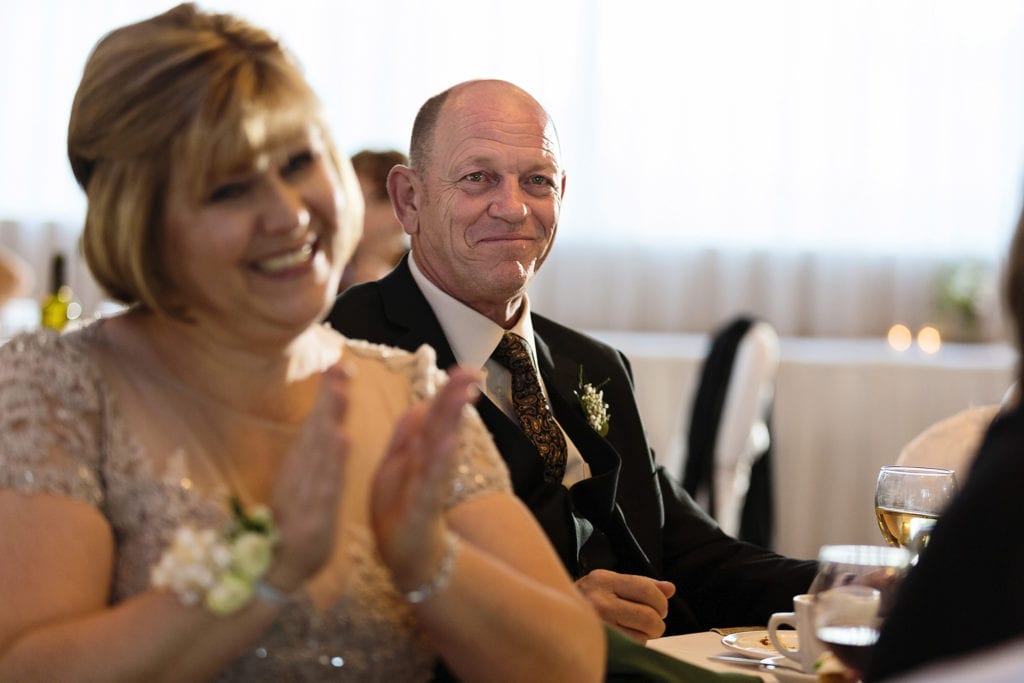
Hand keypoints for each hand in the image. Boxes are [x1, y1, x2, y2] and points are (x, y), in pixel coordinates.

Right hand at [264, 362, 350, 591]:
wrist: (273, 577)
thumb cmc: (292, 529)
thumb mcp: (303, 489)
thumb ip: (313, 459)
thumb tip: (327, 424)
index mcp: (300, 469)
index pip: (316, 425)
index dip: (328, 395)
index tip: (340, 363)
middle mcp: (299, 478)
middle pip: (316, 431)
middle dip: (330, 398)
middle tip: (341, 364)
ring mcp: (304, 499)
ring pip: (319, 454)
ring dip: (330, 420)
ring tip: (341, 391)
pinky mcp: (312, 522)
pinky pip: (324, 488)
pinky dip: (332, 463)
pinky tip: (341, 439)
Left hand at [370, 366, 480, 590]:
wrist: (404, 557)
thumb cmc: (400, 510)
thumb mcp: (397, 466)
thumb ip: (408, 436)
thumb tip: (420, 403)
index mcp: (419, 453)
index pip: (435, 415)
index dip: (447, 392)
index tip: (465, 369)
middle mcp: (428, 466)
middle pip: (442, 426)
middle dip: (454, 398)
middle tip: (471, 372)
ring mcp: (427, 486)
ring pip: (440, 449)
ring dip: (451, 423)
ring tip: (462, 397)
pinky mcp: (422, 508)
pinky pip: (431, 482)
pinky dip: (440, 463)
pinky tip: (448, 442)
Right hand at [575, 569, 675, 642]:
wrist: (554, 618)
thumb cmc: (588, 601)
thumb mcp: (610, 584)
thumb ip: (641, 584)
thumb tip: (670, 588)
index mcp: (602, 580)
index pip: (647, 589)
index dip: (661, 602)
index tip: (659, 608)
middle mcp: (598, 600)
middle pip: (649, 615)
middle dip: (656, 623)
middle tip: (649, 623)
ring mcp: (597, 624)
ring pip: (643, 635)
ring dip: (644, 635)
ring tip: (632, 629)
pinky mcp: (600, 643)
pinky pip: (631, 647)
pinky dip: (633, 644)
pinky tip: (623, 637)